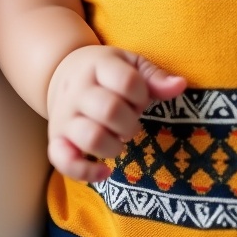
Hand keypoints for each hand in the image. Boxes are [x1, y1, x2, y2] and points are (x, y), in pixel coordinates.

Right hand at [46, 45, 186, 182]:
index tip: (141, 99)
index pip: (127, 82)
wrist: (60, 72)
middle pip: (110, 110)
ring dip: (114, 146)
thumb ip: (154, 76)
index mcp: (99, 67)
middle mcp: (78, 91)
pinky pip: (64, 162)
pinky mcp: (55, 140)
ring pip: (91, 138)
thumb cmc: (105, 72)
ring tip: (118, 140)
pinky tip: (105, 171)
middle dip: (131, 123)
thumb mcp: (129, 63)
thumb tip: (180, 85)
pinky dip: (87, 173)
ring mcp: (64, 117)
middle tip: (130, 122)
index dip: (142, 95)